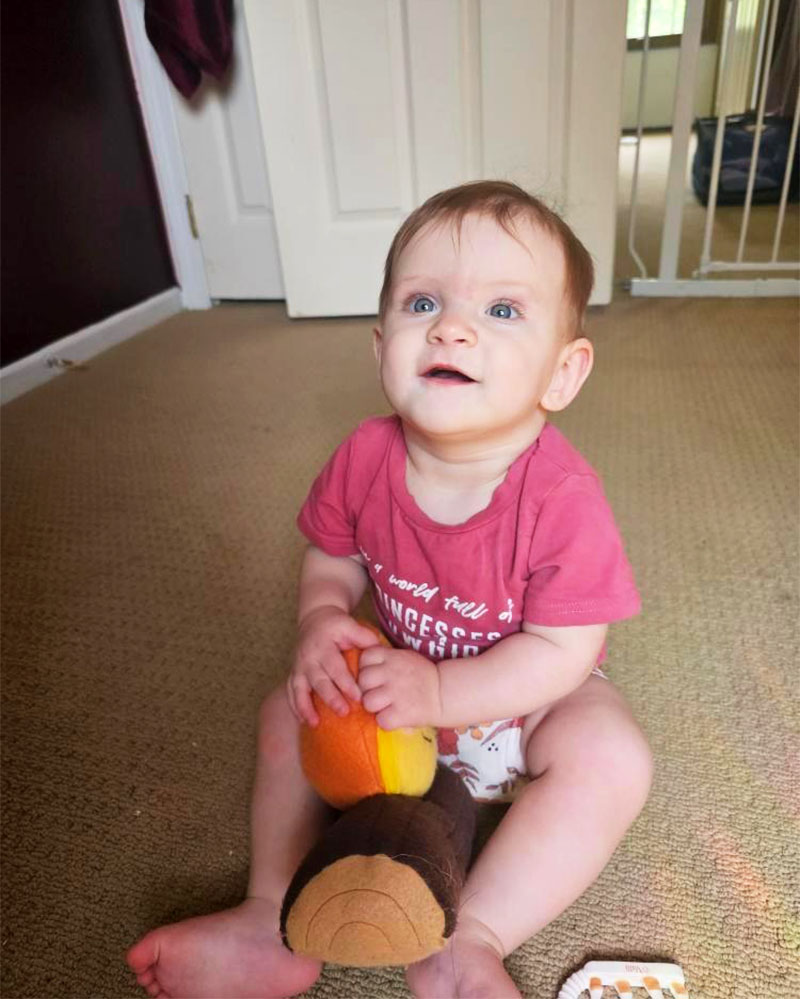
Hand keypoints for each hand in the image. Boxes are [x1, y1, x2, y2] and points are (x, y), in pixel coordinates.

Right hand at [289, 607, 378, 726]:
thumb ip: (364, 636)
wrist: (314, 619)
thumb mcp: (349, 624)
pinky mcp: (294, 672)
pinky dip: (295, 706)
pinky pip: (291, 691)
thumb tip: (379, 650)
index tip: (358, 697)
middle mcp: (308, 658)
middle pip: (319, 681)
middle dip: (330, 698)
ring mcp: (299, 666)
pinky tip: (303, 721)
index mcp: (323, 646)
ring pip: (300, 688)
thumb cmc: (336, 625)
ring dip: (306, 707)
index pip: (335, 667)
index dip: (346, 683)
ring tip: (315, 724)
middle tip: (344, 712)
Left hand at [357, 647, 441, 729]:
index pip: (365, 657)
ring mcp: (396, 693)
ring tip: (385, 707)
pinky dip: (386, 722)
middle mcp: (392, 673)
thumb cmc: (421, 676)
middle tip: (379, 694)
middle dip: (367, 689)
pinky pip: (381, 721)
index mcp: (393, 657)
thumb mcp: (405, 657)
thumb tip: (361, 667)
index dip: (366, 667)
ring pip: (368, 702)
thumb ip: (385, 660)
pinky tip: (394, 717)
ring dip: (374, 708)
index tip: (376, 675)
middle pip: (362, 681)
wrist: (444, 692)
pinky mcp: (402, 713)